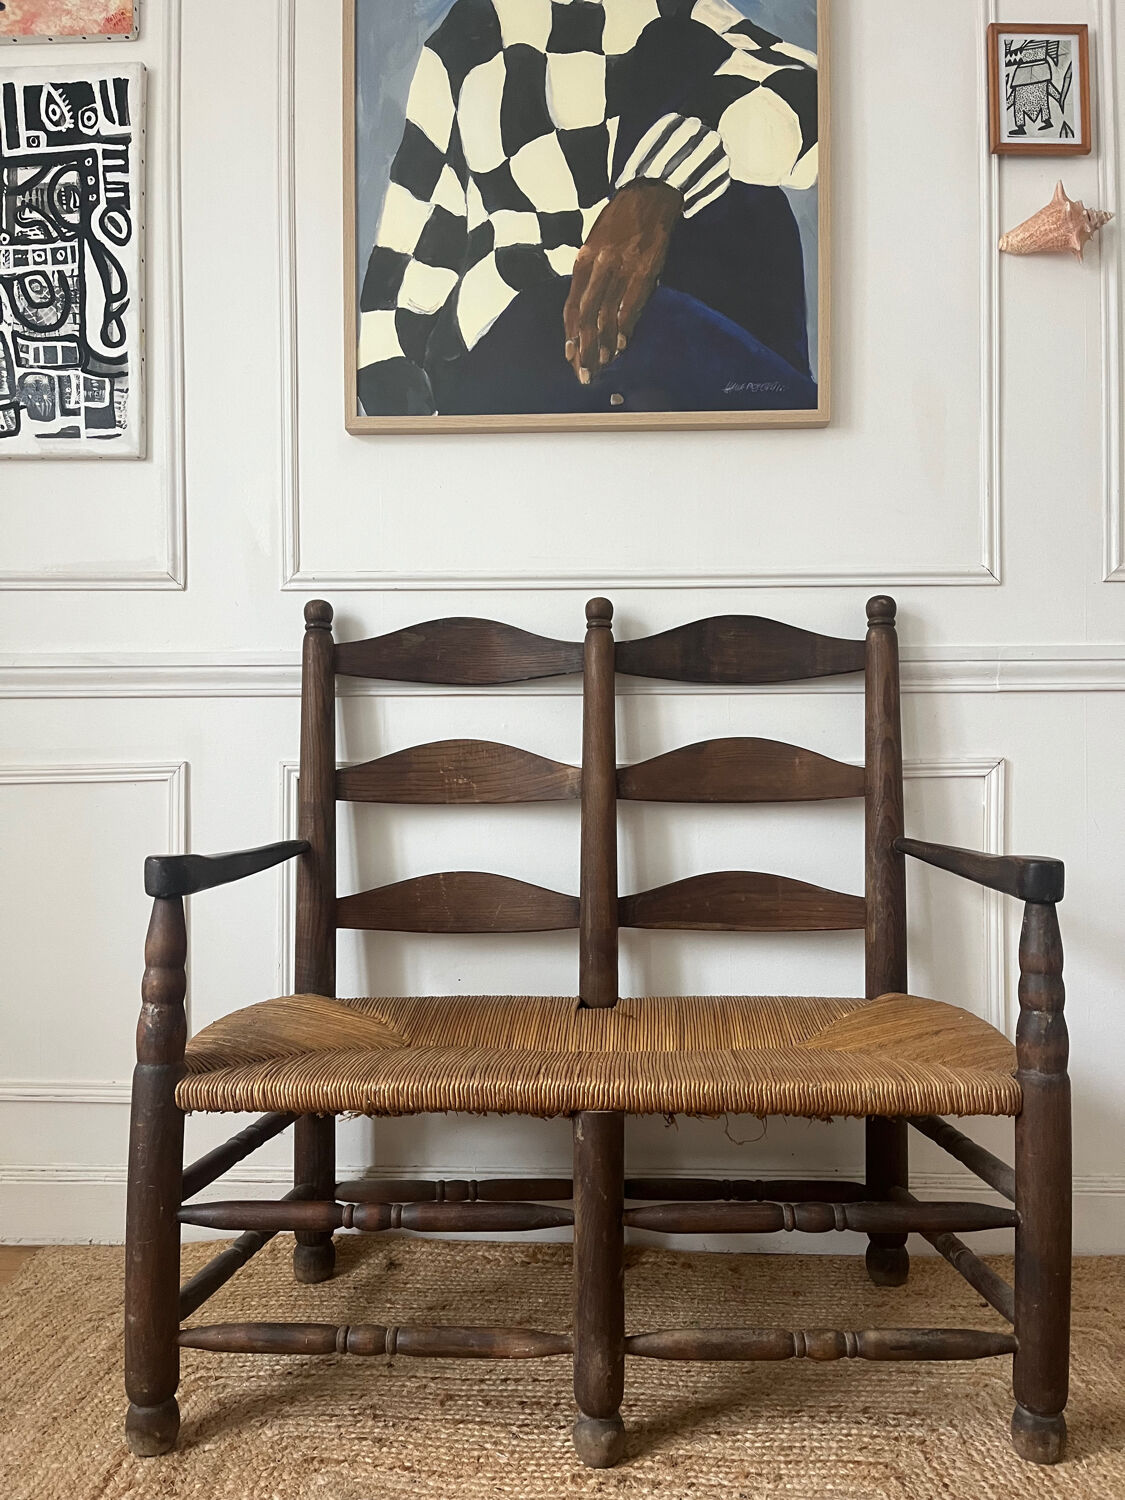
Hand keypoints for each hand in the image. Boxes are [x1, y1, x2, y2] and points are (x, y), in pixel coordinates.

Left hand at [563, 179, 682, 383]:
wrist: (650, 194)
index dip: (569, 335)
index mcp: (583, 259)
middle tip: (583, 374)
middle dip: (583, 349)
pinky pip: (630, 306)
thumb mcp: (594, 244)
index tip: (569, 357)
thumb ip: (588, 275)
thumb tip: (585, 311)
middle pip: (586, 316)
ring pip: (606, 316)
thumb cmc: (620, 221)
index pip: (571, 305)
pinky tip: (619, 347)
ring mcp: (621, 268)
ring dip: (602, 346)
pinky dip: (624, 329)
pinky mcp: (644, 270)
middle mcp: (598, 265)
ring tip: (600, 368)